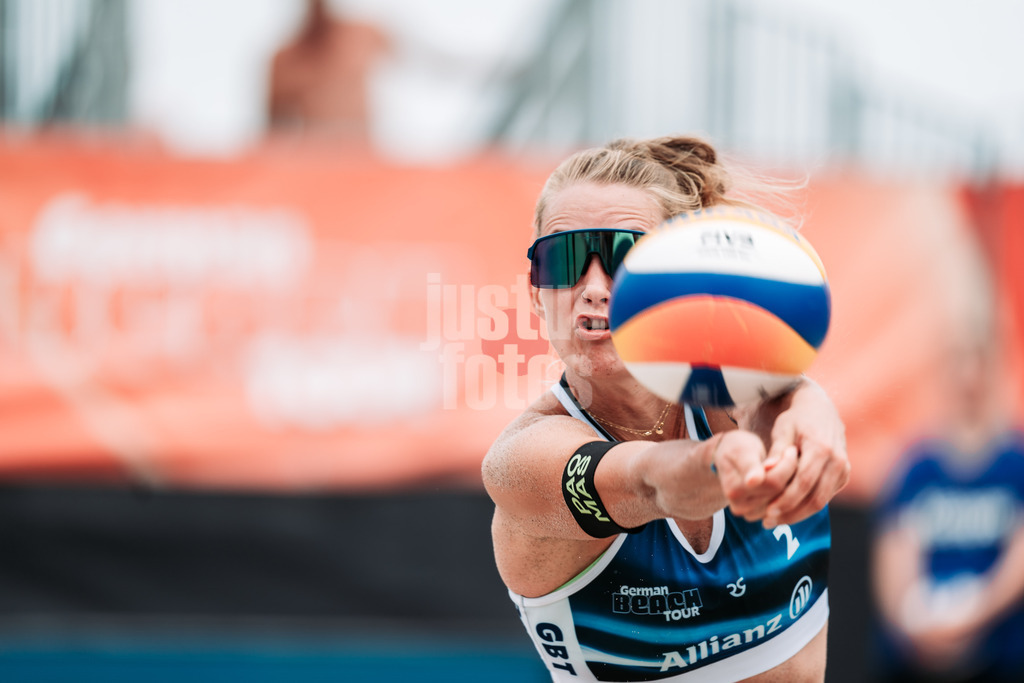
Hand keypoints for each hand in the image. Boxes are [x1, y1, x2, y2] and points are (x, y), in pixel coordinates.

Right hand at [712, 430, 795, 522]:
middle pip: (779, 492)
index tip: (790, 449)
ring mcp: (748, 514)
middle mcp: (739, 506)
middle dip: (789, 472)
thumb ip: (750, 466)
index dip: (787, 465)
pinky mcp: (758, 516)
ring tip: (785, 464)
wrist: (728, 459)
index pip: (773, 481)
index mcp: (734, 490)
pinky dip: (786, 491)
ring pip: (783, 500)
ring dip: (789, 482)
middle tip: (790, 453)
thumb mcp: (742, 450)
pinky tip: (782, 477)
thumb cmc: (737, 449)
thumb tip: (753, 481)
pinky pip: (782, 505)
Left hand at [748, 380, 849, 526]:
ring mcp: (843, 469)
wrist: (820, 410)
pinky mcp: (844, 475)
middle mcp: (837, 461)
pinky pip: (826, 497)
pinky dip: (807, 507)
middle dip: (791, 513)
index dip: (786, 499)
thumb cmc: (796, 419)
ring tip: (774, 521)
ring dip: (798, 514)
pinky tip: (788, 511)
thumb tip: (763, 471)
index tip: (767, 511)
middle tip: (768, 522)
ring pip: (822, 501)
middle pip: (815, 497)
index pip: (803, 482)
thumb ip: (775, 451)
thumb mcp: (782, 429)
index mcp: (821, 448)